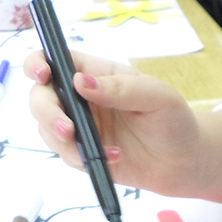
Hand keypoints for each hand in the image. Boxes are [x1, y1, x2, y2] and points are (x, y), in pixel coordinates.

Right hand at [24, 50, 201, 195]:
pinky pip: (66, 155)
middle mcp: (79, 97)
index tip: (42, 76)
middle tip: (68, 130)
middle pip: (40, 97)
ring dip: (64, 141)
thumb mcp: (156, 96)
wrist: (184, 161)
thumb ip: (119, 88)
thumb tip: (80, 81)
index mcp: (93, 72)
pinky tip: (115, 157)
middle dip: (47, 113)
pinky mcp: (83, 153)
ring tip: (100, 149)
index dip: (37, 64)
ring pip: (46, 130)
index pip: (52, 59)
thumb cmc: (172, 119)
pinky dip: (84, 158)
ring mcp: (79, 126)